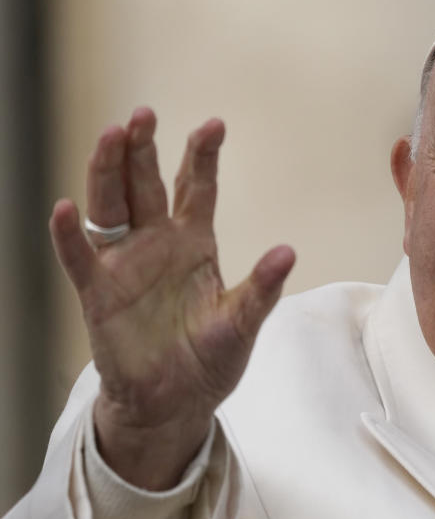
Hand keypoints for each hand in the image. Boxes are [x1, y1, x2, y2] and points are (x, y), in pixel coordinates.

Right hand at [49, 107, 294, 489]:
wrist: (176, 403)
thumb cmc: (210, 359)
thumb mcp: (243, 323)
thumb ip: (261, 288)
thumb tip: (287, 252)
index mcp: (196, 243)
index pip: (197, 187)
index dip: (202, 156)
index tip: (213, 124)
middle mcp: (157, 244)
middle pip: (147, 185)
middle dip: (144, 149)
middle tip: (144, 114)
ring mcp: (125, 265)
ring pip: (111, 208)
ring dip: (109, 172)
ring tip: (112, 135)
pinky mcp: (98, 294)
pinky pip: (79, 259)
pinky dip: (69, 236)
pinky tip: (64, 209)